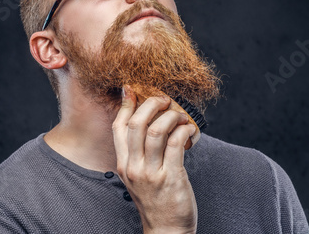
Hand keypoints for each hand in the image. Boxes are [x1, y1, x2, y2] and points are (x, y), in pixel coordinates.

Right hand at [112, 85, 197, 233]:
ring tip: (180, 116)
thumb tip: (146, 123)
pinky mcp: (171, 177)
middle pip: (136, 123)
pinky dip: (184, 130)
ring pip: (157, 130)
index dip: (125, 104)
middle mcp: (133, 167)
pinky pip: (176, 143)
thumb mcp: (137, 176)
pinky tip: (189, 130)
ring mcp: (151, 173)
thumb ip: (138, 152)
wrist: (165, 229)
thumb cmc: (155, 199)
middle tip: (163, 99)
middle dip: (151, 104)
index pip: (119, 127)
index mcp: (123, 164)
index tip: (132, 89)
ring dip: (171, 116)